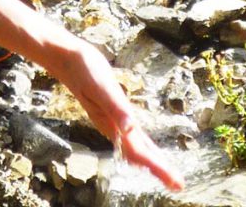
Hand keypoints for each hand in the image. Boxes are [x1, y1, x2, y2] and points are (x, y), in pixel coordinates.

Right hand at [53, 39, 184, 189]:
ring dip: (152, 161)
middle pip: (139, 154)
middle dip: (158, 169)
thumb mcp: (101, 86)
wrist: (68, 59)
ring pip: (135, 146)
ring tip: (166, 174)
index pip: (139, 152)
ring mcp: (113, 120)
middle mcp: (113, 126)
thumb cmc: (84, 70)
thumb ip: (115, 108)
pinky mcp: (114, 112)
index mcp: (113, 124)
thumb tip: (130, 128)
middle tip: (178, 185)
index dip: (157, 168)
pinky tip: (145, 150)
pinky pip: (131, 136)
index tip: (175, 183)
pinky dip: (142, 147)